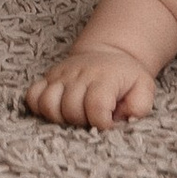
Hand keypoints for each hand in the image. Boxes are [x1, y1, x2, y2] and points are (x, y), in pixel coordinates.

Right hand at [25, 41, 158, 127]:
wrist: (110, 53)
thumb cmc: (127, 78)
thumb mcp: (144, 89)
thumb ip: (139, 106)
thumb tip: (121, 119)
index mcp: (105, 78)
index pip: (96, 105)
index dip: (101, 123)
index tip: (108, 124)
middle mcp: (80, 75)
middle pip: (70, 108)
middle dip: (81, 122)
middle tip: (92, 120)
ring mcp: (61, 76)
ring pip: (47, 103)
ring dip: (59, 118)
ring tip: (74, 118)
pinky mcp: (49, 78)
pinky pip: (32, 96)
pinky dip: (39, 108)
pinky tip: (57, 111)